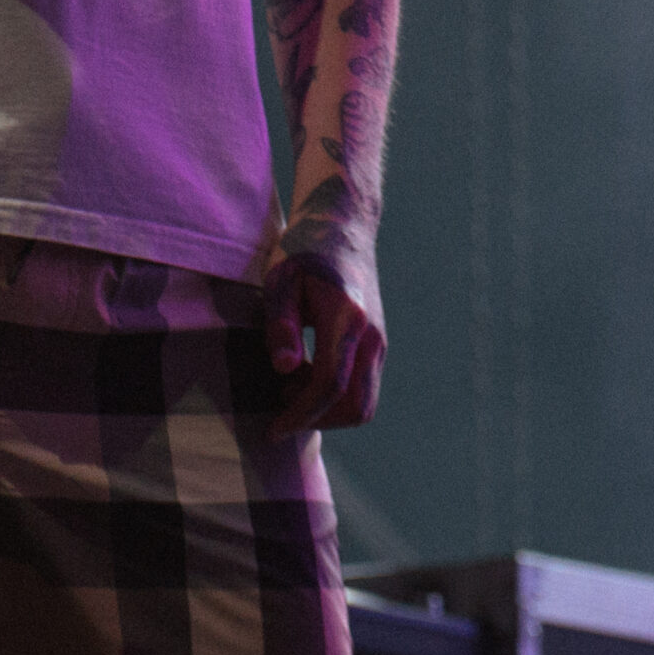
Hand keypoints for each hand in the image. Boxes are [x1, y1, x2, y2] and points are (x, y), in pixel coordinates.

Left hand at [259, 234, 386, 437]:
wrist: (343, 226)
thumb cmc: (303, 250)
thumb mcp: (280, 278)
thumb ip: (280, 323)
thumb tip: (283, 369)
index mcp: (347, 318)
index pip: (329, 384)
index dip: (301, 414)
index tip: (273, 428)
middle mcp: (372, 335)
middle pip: (357, 407)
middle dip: (318, 420)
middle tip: (280, 405)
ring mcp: (379, 341)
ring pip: (364, 402)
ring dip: (327, 409)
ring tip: (290, 383)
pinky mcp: (377, 344)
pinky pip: (362, 386)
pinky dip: (335, 395)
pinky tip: (304, 372)